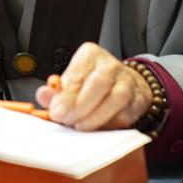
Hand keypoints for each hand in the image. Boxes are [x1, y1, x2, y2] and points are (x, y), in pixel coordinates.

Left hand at [34, 42, 151, 130]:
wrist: (122, 83)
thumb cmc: (89, 82)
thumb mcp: (70, 81)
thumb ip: (55, 90)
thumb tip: (43, 95)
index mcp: (90, 54)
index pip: (78, 73)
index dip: (66, 96)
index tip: (57, 112)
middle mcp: (111, 64)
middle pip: (98, 83)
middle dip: (80, 106)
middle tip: (67, 120)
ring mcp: (128, 81)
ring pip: (115, 99)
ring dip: (95, 117)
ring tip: (80, 126)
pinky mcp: (139, 99)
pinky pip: (125, 114)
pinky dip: (109, 124)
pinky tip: (96, 127)